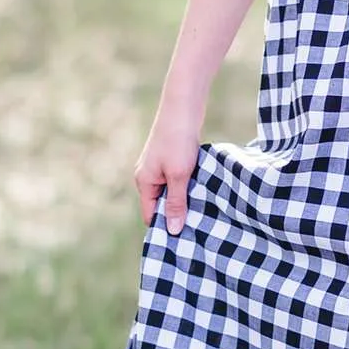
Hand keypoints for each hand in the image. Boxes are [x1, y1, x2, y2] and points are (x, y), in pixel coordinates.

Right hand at [134, 106, 201, 234]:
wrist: (184, 107)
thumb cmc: (178, 141)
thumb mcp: (178, 175)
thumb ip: (176, 203)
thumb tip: (173, 230)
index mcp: (143, 182)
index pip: (150, 215)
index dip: (164, 228)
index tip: (183, 241)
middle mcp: (148, 176)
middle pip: (161, 205)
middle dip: (177, 216)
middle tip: (198, 230)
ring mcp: (159, 167)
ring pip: (172, 193)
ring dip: (186, 201)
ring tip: (204, 214)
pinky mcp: (171, 159)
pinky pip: (178, 181)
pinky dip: (189, 188)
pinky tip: (204, 193)